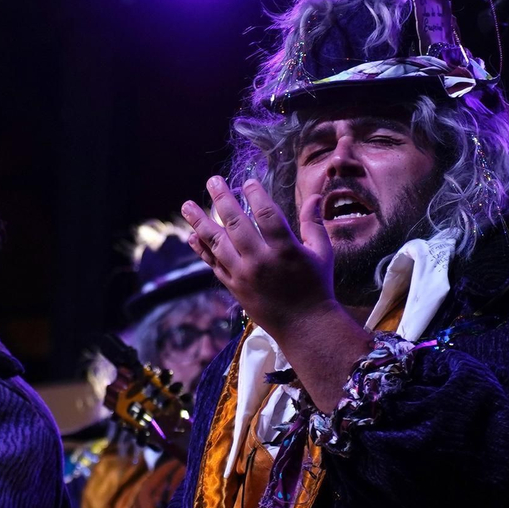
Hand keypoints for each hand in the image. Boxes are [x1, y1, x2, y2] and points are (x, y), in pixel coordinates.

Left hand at [181, 176, 338, 339]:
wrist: (305, 327)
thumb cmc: (317, 287)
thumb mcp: (322, 254)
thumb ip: (314, 224)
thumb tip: (315, 196)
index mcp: (285, 249)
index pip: (267, 214)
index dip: (256, 195)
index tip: (247, 181)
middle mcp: (260, 260)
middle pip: (236, 224)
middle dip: (222, 199)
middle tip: (212, 181)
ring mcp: (243, 275)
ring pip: (216, 243)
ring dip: (199, 223)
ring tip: (186, 205)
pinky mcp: (234, 287)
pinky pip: (213, 264)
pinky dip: (201, 250)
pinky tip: (192, 236)